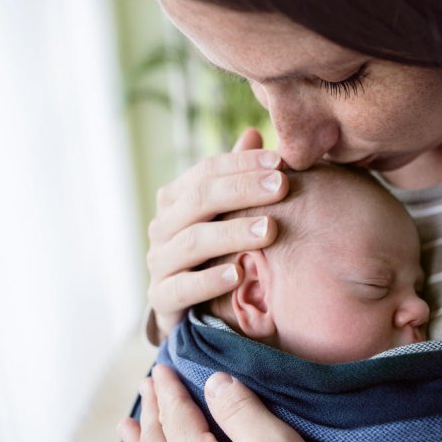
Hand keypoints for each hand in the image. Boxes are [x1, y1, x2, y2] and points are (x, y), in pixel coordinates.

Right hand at [146, 129, 286, 342]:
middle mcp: (162, 226)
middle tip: (282, 186)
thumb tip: (252, 133)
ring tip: (270, 230)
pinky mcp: (161, 299)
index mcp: (176, 199)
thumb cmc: (213, 253)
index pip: (207, 171)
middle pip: (199, 199)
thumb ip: (236, 179)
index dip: (243, 163)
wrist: (187, 309)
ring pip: (192, 242)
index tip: (281, 162)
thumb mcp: (224, 215)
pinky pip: (183, 288)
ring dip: (232, 233)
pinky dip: (210, 280)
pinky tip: (239, 275)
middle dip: (242, 190)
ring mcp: (159, 262)